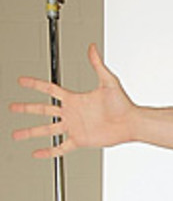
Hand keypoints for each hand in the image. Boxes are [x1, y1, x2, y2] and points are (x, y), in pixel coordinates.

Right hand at [9, 43, 135, 157]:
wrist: (131, 123)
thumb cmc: (123, 104)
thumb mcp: (108, 81)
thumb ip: (97, 64)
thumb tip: (92, 47)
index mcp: (74, 99)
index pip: (49, 89)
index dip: (34, 84)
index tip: (21, 81)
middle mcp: (72, 113)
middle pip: (42, 109)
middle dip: (26, 108)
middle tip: (12, 108)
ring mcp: (74, 127)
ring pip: (47, 129)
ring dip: (31, 132)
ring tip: (17, 135)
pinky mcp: (80, 140)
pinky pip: (61, 147)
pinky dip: (49, 151)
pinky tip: (37, 153)